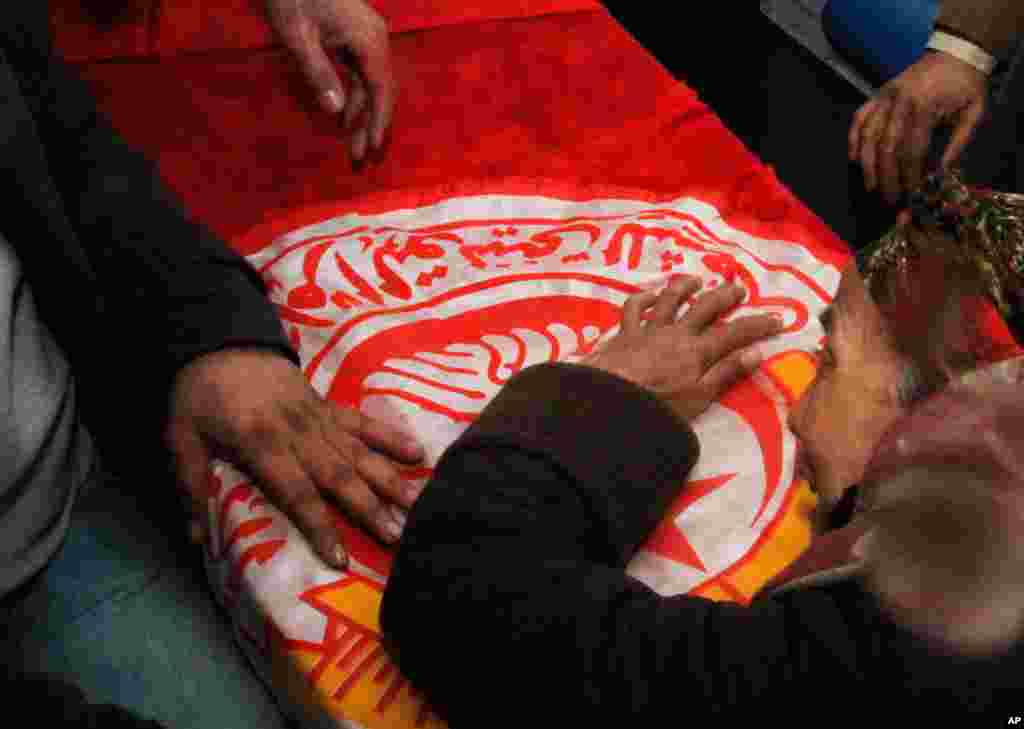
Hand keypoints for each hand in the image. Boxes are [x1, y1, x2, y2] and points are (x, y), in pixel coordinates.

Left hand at [165, 348, 424, 567]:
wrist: (220, 338)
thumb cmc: (199, 394)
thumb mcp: (180, 436)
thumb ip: (191, 484)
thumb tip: (197, 538)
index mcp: (261, 440)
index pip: (296, 490)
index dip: (319, 523)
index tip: (339, 557)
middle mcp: (298, 431)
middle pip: (339, 474)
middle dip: (369, 508)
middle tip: (397, 538)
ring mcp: (319, 417)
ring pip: (359, 452)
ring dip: (389, 480)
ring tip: (416, 506)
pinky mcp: (329, 406)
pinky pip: (364, 423)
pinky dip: (390, 438)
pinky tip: (417, 453)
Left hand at [264, 0, 395, 161]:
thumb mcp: (296, 36)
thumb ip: (317, 72)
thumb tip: (335, 111)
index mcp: (368, 38)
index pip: (380, 88)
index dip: (379, 120)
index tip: (374, 147)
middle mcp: (375, 38)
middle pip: (379, 90)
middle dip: (372, 125)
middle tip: (362, 158)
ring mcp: (367, 36)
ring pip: (371, 85)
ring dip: (363, 115)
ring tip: (354, 146)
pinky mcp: (356, 36)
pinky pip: (361, 74)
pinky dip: (355, 97)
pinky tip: (344, 118)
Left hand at [582, 277, 783, 420]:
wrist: (609, 401)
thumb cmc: (657, 406)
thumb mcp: (699, 398)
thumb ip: (726, 374)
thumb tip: (755, 353)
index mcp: (697, 352)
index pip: (735, 333)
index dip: (758, 325)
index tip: (779, 318)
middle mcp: (675, 334)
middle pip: (704, 307)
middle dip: (724, 296)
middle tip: (739, 287)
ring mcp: (647, 331)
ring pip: (668, 300)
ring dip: (683, 287)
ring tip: (696, 280)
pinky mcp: (623, 335)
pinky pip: (632, 309)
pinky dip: (641, 298)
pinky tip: (647, 295)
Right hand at [849, 51, 987, 204]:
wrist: (956, 52)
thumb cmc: (966, 85)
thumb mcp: (975, 112)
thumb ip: (959, 142)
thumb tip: (941, 173)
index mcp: (925, 106)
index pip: (913, 149)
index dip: (910, 175)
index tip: (911, 195)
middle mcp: (899, 102)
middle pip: (886, 147)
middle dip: (886, 177)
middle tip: (889, 199)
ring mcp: (884, 97)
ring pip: (867, 135)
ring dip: (867, 165)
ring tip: (870, 187)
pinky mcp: (877, 95)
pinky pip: (858, 118)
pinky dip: (852, 139)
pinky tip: (853, 159)